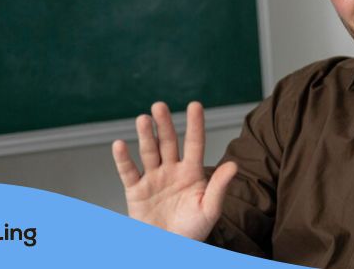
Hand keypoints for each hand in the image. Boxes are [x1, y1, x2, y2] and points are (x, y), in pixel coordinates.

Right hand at [112, 101, 237, 240]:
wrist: (169, 249)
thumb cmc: (193, 231)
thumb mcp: (210, 210)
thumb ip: (219, 187)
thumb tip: (234, 165)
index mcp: (192, 172)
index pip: (195, 143)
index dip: (195, 125)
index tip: (194, 105)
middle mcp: (172, 170)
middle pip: (168, 142)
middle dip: (164, 124)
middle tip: (160, 106)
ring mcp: (153, 178)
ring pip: (149, 152)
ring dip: (146, 136)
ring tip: (143, 119)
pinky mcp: (135, 190)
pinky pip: (128, 172)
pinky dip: (123, 159)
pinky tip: (120, 144)